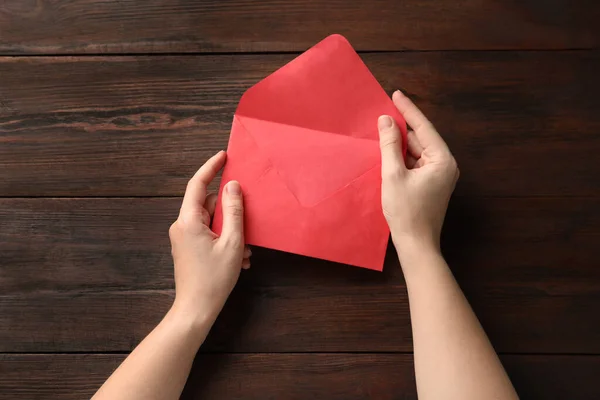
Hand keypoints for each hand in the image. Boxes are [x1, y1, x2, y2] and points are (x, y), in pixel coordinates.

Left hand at [168, 151, 250, 324]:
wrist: (196, 309)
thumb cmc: (214, 278)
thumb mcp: (232, 242)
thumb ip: (234, 211)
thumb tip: (233, 186)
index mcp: (188, 221)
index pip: (198, 184)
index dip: (211, 167)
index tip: (224, 156)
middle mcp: (182, 226)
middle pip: (209, 205)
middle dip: (231, 213)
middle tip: (248, 225)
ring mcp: (184, 238)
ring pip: (212, 221)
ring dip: (232, 231)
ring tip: (245, 252)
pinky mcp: (188, 248)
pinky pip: (209, 234)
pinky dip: (225, 241)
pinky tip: (238, 258)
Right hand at [378, 90, 458, 252]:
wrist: (416, 245)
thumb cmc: (406, 212)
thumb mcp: (393, 174)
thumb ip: (390, 145)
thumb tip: (386, 120)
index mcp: (442, 160)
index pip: (424, 127)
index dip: (408, 110)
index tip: (396, 94)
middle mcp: (445, 165)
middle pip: (422, 139)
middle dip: (403, 126)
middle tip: (385, 110)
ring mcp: (439, 176)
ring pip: (418, 151)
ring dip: (401, 142)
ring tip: (383, 129)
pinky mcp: (431, 185)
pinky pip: (416, 163)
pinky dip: (403, 157)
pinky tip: (388, 151)